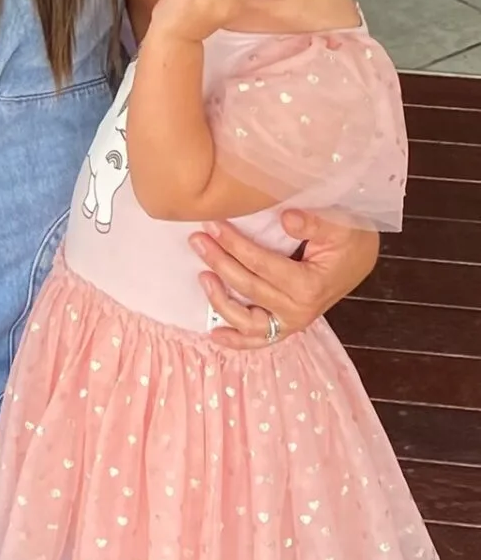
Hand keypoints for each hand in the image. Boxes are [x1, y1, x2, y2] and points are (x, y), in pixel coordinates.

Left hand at [193, 207, 378, 340]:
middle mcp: (299, 310)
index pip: (260, 264)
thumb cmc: (348, 238)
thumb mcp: (338, 224)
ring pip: (248, 321)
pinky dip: (236, 341)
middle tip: (198, 240)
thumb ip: (312, 222)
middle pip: (248, 287)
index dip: (234, 244)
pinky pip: (259, 340)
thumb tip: (285, 218)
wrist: (360, 257)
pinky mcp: (287, 326)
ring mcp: (292, 322)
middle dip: (219, 262)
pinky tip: (215, 334)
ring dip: (220, 301)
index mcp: (309, 286)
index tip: (213, 224)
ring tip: (202, 276)